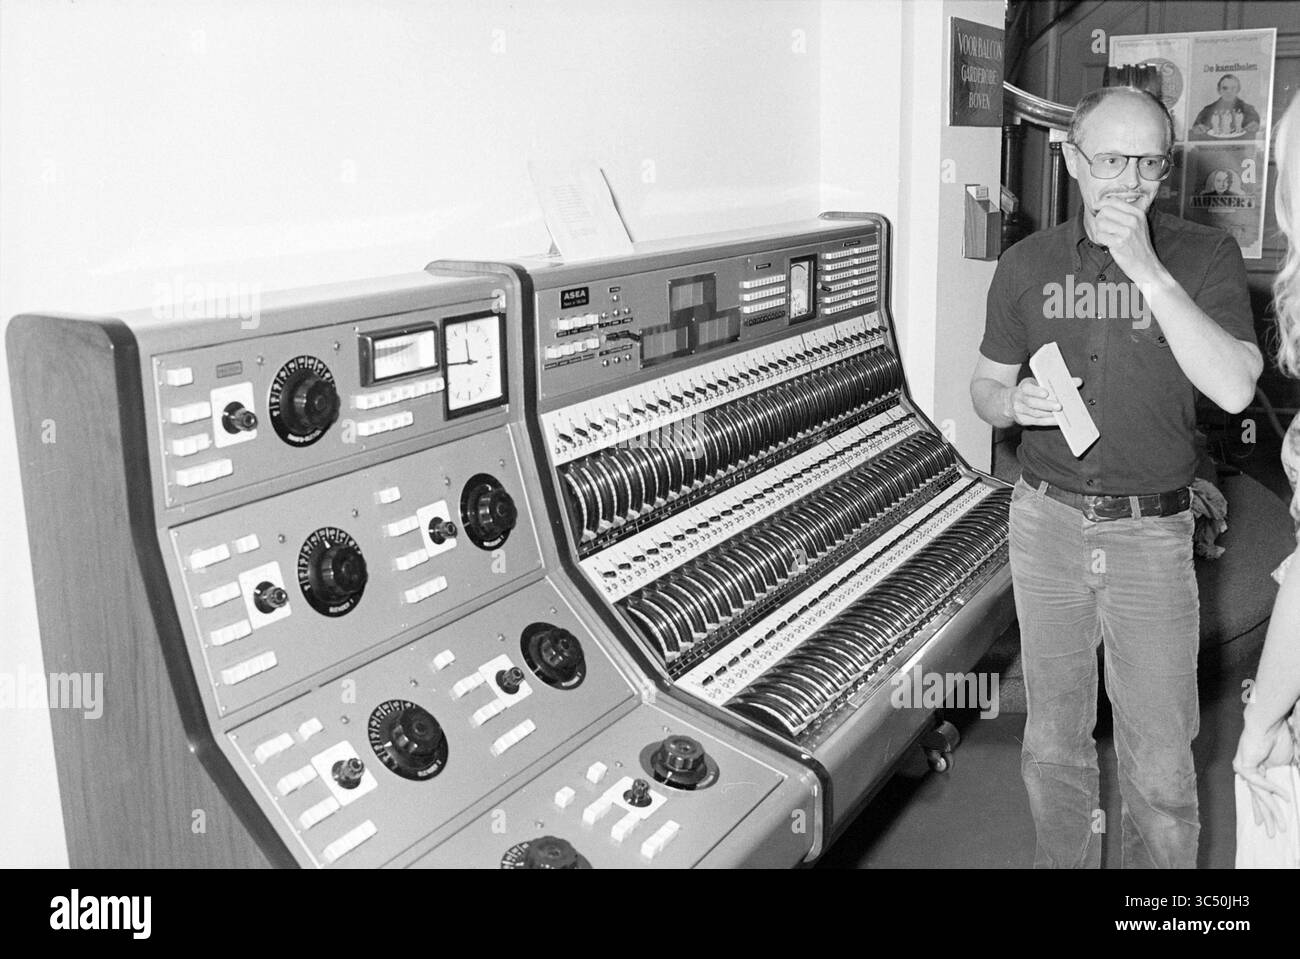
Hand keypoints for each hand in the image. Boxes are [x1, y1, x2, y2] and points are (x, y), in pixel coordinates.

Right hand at [1005, 376, 1082, 427]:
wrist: (1009, 402)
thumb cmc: (1030, 391)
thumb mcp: (1038, 383)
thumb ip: (1057, 382)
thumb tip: (1078, 381)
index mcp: (1023, 387)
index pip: (1028, 388)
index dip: (1036, 391)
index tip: (1046, 393)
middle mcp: (1018, 399)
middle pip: (1032, 403)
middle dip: (1046, 405)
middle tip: (1059, 406)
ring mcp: (1019, 411)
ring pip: (1035, 413)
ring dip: (1049, 414)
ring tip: (1061, 414)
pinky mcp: (1022, 420)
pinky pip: (1037, 422)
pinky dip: (1049, 421)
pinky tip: (1058, 420)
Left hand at [1092, 197, 1162, 285]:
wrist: (1146, 265)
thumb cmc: (1138, 245)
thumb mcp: (1137, 225)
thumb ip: (1124, 213)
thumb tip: (1103, 204)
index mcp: (1137, 213)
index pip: (1114, 201)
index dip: (1101, 203)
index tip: (1095, 207)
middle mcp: (1133, 220)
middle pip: (1104, 211)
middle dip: (1099, 219)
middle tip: (1103, 228)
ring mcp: (1127, 231)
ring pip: (1100, 223)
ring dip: (1100, 231)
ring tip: (1108, 237)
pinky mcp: (1119, 243)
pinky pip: (1099, 236)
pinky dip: (1100, 240)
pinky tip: (1108, 243)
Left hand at [1233, 716, 1295, 837]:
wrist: (1268, 723)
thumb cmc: (1278, 738)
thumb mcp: (1286, 762)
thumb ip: (1286, 776)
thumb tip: (1291, 792)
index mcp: (1257, 770)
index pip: (1260, 795)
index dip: (1265, 810)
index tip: (1266, 824)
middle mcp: (1248, 772)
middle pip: (1258, 799)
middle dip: (1268, 817)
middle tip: (1272, 834)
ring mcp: (1244, 770)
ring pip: (1259, 796)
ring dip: (1272, 811)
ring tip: (1280, 827)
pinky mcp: (1243, 766)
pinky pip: (1260, 782)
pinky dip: (1273, 789)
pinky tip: (1286, 797)